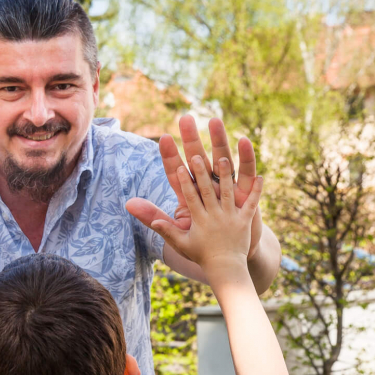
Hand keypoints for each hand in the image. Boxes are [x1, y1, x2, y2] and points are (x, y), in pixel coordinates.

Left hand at [125, 116, 262, 258]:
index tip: (164, 139)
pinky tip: (243, 141)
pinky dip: (246, 158)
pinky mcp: (245, 193)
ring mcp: (227, 187)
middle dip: (192, 140)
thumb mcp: (177, 231)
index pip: (177, 172)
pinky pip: (246, 172)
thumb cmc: (201, 243)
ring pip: (222, 159)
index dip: (171, 157)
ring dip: (219, 141)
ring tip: (215, 122)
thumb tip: (128, 204)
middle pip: (198, 159)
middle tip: (186, 119)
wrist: (230, 255)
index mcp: (190, 194)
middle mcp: (208, 185)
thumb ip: (154, 217)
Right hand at [145, 154, 263, 277]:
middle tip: (196, 156)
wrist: (226, 268)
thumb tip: (152, 222)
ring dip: (226, 175)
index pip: (190, 197)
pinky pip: (252, 204)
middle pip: (206, 191)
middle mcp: (214, 216)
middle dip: (201, 173)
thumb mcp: (182, 243)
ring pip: (228, 193)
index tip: (180, 167)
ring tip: (223, 158)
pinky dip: (256, 191)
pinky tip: (260, 176)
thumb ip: (167, 230)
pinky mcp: (245, 221)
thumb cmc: (202, 255)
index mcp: (199, 219)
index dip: (185, 182)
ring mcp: (231, 217)